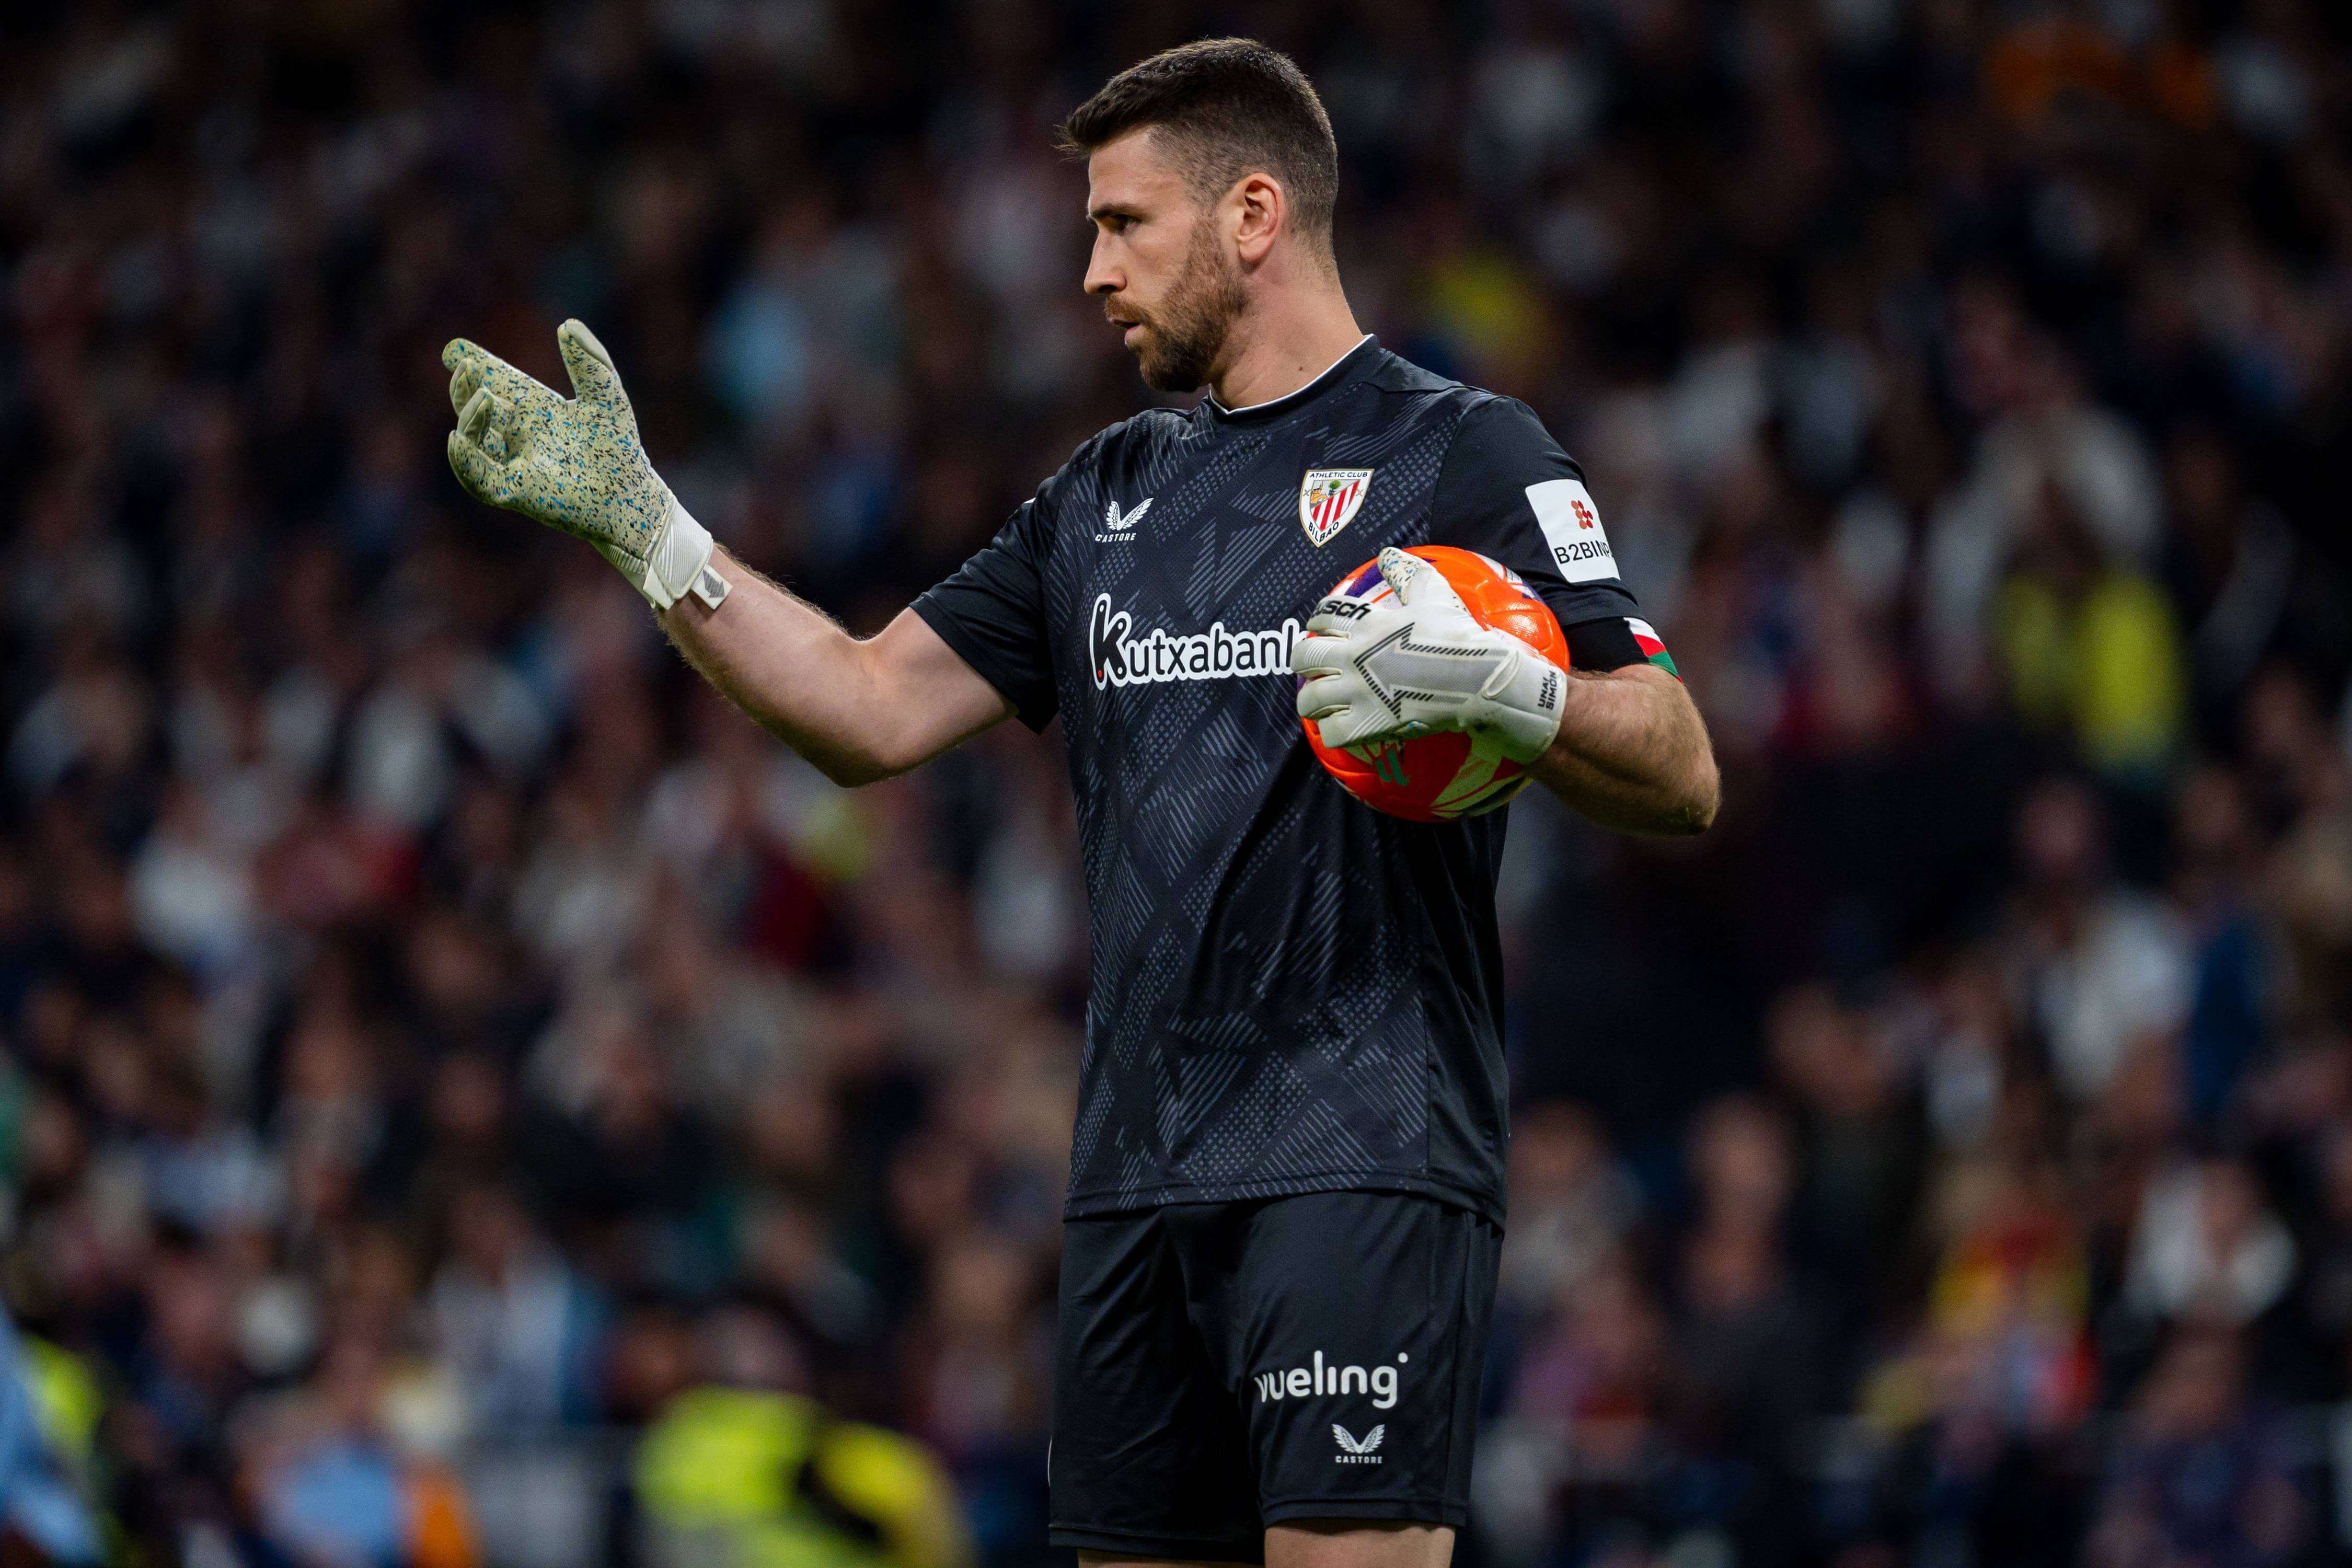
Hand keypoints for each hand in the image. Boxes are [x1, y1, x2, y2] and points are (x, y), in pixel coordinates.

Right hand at [442, 320, 727, 610]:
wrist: (634, 495)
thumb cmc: (618, 448)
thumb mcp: (606, 395)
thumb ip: (590, 361)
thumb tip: (566, 325)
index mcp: (534, 410)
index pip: (496, 382)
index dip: (475, 364)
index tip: (453, 348)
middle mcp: (517, 436)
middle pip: (475, 407)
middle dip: (463, 386)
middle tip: (464, 364)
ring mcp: (513, 464)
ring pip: (472, 440)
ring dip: (469, 416)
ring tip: (484, 393)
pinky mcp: (516, 493)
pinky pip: (479, 479)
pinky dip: (464, 460)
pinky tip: (457, 438)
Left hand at [1294, 546, 1564, 762]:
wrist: (1476, 677)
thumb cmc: (1455, 634)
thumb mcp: (1432, 594)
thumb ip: (1408, 573)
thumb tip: (1388, 553)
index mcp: (1366, 624)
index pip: (1323, 615)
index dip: (1318, 621)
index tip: (1322, 629)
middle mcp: (1353, 656)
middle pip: (1303, 656)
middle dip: (1305, 661)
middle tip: (1316, 667)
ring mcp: (1356, 692)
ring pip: (1309, 699)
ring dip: (1313, 701)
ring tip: (1323, 703)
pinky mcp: (1366, 724)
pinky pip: (1329, 733)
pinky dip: (1333, 732)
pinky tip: (1343, 726)